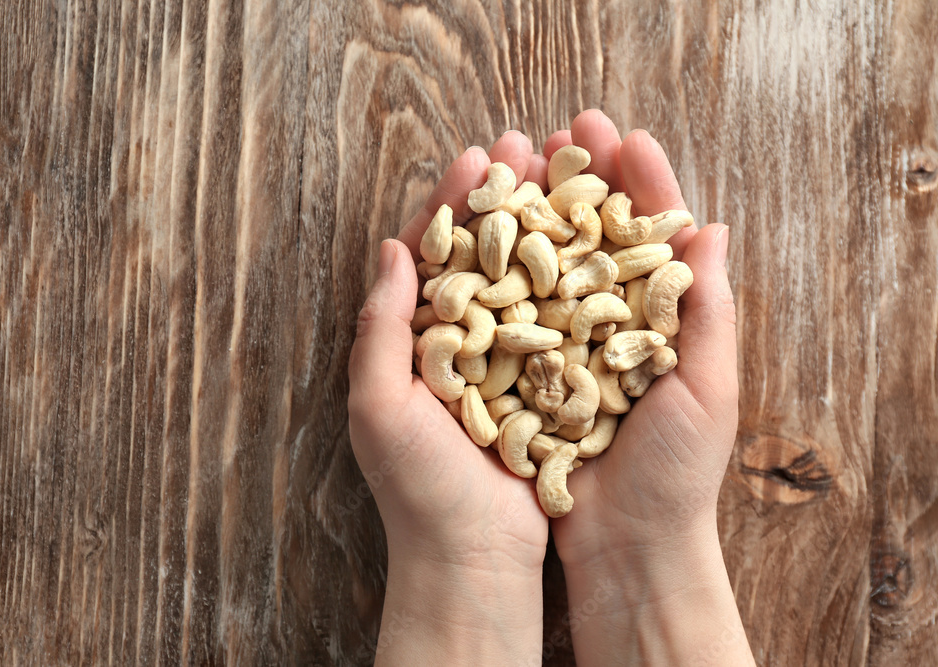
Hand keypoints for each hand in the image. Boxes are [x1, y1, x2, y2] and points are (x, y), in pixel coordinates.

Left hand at [347, 131, 549, 664]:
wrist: (474, 557)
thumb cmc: (418, 489)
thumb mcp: (380, 407)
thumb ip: (380, 328)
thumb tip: (390, 248)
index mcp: (414, 340)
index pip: (430, 254)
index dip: (449, 202)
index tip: (475, 156)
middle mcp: (461, 341)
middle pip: (483, 252)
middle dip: (503, 198)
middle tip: (526, 145)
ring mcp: (505, 359)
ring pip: (526, 278)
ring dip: (543, 225)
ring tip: (565, 176)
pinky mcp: (545, 383)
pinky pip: (561, 322)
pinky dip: (576, 281)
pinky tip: (597, 244)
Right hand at [545, 110, 753, 664]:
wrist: (623, 546)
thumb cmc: (677, 476)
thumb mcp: (708, 392)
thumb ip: (710, 314)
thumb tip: (714, 228)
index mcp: (660, 318)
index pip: (651, 234)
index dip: (639, 181)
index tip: (621, 134)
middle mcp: (608, 322)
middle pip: (591, 235)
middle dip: (575, 179)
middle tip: (555, 130)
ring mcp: (561, 344)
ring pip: (543, 263)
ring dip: (529, 209)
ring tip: (510, 161)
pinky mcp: (520, 372)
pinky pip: (503, 313)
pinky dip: (490, 270)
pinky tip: (475, 232)